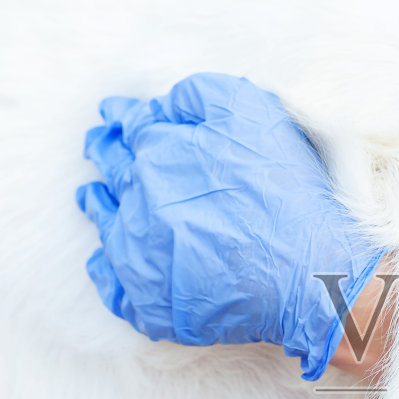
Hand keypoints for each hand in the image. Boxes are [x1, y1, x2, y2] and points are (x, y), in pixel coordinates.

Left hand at [77, 73, 384, 379]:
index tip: (112, 113)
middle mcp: (138, 203)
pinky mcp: (150, 302)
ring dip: (97, 205)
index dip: (122, 118)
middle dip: (104, 153)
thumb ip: (199, 96)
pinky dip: (104, 270)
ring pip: (106, 223)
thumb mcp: (251, 113)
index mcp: (158, 155)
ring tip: (89, 196)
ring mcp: (139, 256)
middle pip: (113, 171)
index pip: (131, 128)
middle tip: (96, 144)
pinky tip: (104, 261)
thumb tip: (159, 103)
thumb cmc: (287, 192)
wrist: (308, 271)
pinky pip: (113, 286)